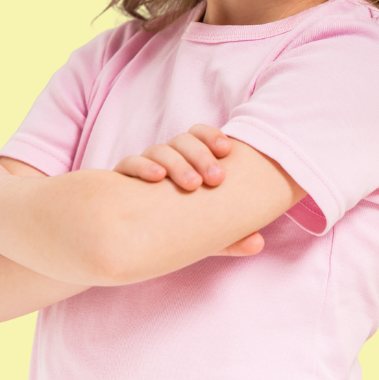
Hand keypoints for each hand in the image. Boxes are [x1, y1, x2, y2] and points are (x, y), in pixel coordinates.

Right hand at [113, 125, 263, 256]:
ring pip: (159, 150)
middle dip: (201, 155)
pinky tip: (157, 178)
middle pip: (183, 141)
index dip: (212, 137)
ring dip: (177, 163)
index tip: (227, 151)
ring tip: (192, 184)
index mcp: (187, 162)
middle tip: (216, 179)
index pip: (199, 136)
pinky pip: (129, 163)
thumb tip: (258, 243)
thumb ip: (229, 238)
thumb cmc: (174, 231)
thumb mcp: (204, 235)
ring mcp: (142, 168)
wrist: (127, 243)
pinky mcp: (120, 180)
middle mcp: (165, 160)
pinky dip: (143, 166)